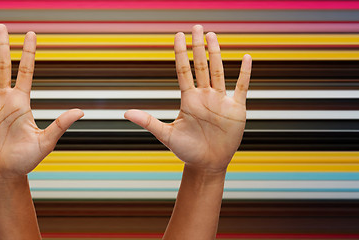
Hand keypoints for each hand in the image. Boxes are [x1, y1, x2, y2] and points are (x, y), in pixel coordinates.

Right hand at [0, 24, 83, 179]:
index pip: (25, 71)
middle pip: (3, 66)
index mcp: (21, 101)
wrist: (4, 174)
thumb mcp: (45, 142)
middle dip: (3, 46)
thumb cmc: (26, 160)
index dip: (28, 52)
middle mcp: (4, 98)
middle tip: (1, 26)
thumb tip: (80, 111)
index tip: (30, 33)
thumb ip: (60, 125)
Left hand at [125, 25, 251, 172]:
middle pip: (201, 66)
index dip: (181, 53)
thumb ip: (148, 122)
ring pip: (219, 71)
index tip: (178, 35)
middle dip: (198, 46)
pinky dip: (245, 74)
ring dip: (216, 54)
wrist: (207, 164)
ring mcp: (220, 100)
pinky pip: (242, 87)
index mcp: (188, 99)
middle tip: (197, 26)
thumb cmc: (186, 150)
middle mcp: (204, 96)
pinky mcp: (236, 109)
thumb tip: (126, 112)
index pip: (183, 71)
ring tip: (213, 36)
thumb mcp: (166, 135)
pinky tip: (246, 58)